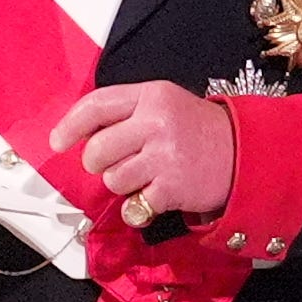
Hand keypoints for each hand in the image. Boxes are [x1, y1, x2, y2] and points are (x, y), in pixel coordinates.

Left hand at [44, 81, 232, 222]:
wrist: (245, 155)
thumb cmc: (197, 130)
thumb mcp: (165, 104)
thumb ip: (127, 113)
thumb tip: (80, 134)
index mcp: (152, 96)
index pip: (96, 105)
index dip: (70, 125)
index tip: (57, 141)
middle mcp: (156, 122)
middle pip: (97, 150)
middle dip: (98, 163)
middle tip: (117, 163)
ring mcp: (164, 156)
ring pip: (112, 179)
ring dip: (123, 184)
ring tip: (146, 176)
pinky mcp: (171, 187)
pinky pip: (133, 204)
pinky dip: (140, 205)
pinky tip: (158, 193)